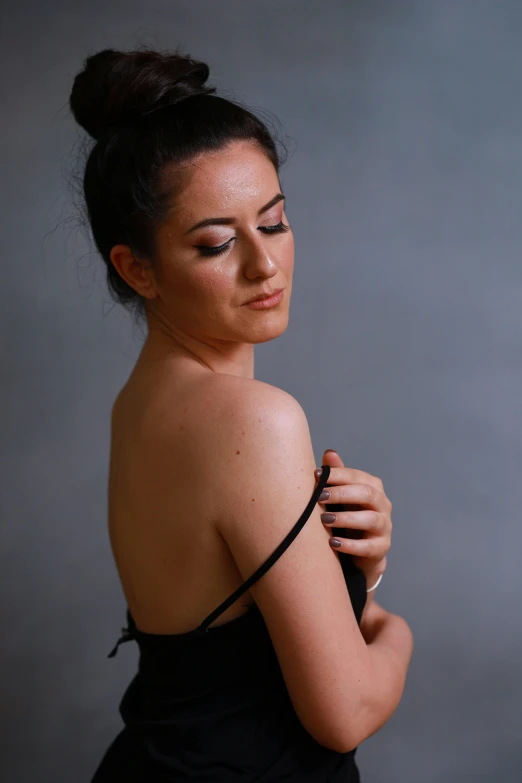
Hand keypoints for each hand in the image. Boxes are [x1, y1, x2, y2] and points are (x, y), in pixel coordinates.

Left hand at [314, 449, 390, 581]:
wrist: (361, 550)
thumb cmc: (348, 515)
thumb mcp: (341, 495)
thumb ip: (336, 476)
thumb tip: (329, 453)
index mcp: (373, 487)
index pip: (357, 477)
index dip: (337, 475)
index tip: (316, 474)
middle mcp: (383, 504)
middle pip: (368, 494)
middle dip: (342, 494)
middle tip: (319, 496)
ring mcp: (384, 526)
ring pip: (371, 519)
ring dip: (346, 518)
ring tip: (324, 519)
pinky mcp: (381, 547)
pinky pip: (368, 547)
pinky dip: (351, 545)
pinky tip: (333, 543)